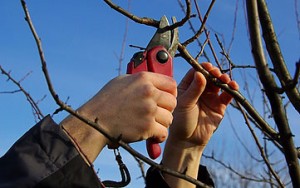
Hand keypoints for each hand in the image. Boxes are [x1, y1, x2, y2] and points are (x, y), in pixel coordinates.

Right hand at [82, 72, 176, 144]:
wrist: (94, 121)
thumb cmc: (105, 101)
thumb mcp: (122, 81)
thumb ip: (140, 80)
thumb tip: (153, 82)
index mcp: (143, 79)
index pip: (171, 84)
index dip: (171, 93)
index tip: (166, 99)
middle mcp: (148, 92)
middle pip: (173, 102)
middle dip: (167, 110)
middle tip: (158, 114)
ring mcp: (149, 110)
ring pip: (169, 118)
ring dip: (162, 124)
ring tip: (152, 124)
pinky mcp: (147, 127)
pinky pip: (163, 133)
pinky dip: (158, 136)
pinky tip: (151, 134)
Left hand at [162, 63, 238, 187]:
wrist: (188, 141)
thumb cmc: (181, 121)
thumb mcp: (185, 103)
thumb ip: (194, 89)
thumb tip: (200, 73)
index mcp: (187, 87)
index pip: (196, 72)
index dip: (203, 68)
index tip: (208, 67)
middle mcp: (199, 90)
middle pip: (209, 76)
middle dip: (215, 73)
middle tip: (217, 74)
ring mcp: (210, 97)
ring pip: (219, 83)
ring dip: (224, 79)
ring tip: (225, 80)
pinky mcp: (219, 106)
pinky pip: (227, 95)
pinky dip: (231, 89)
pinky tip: (233, 87)